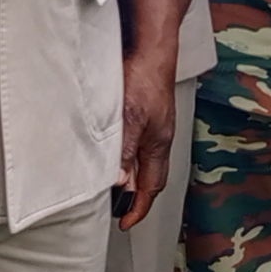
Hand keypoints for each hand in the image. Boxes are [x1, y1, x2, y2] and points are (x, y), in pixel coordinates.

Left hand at [111, 51, 176, 227]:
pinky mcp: (146, 114)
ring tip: (111, 185)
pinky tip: (113, 151)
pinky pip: (137, 144)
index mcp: (159, 145)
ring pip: (142, 160)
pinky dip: (125, 155)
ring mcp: (154, 126)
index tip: (125, 223)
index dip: (138, 208)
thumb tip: (119, 182)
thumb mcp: (130, 119)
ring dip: (129, 175)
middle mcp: (159, 138)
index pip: (151, 187)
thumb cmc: (145, 78)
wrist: (152, 48)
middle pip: (149, 177)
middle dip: (135, 196)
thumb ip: (124, 151)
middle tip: (117, 209)